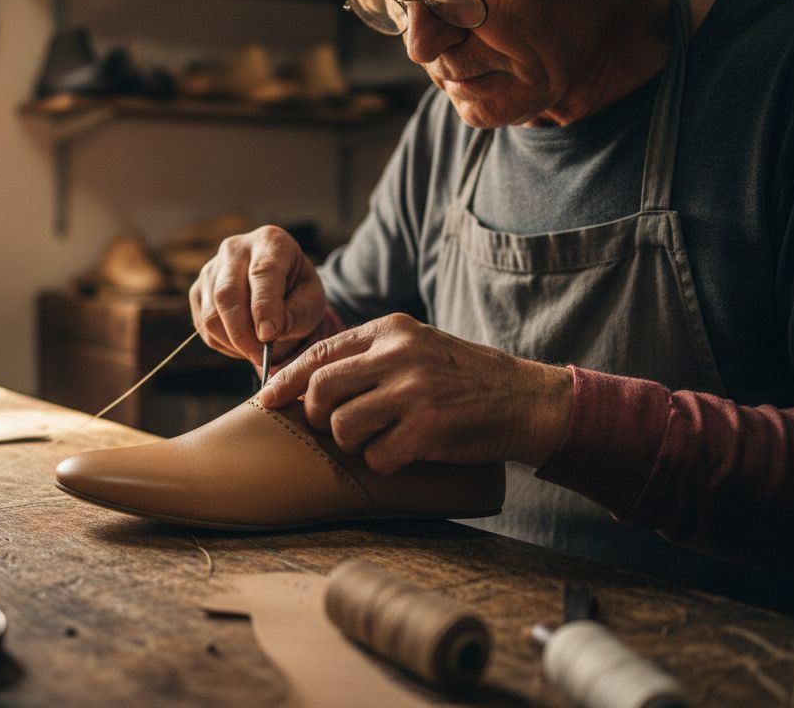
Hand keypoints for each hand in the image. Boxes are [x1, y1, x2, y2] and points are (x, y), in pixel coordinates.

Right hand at [188, 226, 327, 364]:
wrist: (279, 287)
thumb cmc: (299, 292)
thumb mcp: (312, 301)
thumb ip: (296, 314)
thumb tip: (269, 332)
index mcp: (270, 242)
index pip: (262, 272)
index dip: (264, 306)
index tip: (269, 336)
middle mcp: (235, 249)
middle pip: (227, 293)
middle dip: (243, 333)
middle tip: (261, 356)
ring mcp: (211, 269)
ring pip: (211, 314)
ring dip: (233, 342)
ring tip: (256, 351)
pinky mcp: (198, 291)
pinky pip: (203, 326)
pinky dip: (224, 344)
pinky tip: (243, 344)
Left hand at [258, 313, 572, 473]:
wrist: (526, 400)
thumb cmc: (463, 379)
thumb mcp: (415, 347)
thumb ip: (367, 356)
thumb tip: (305, 378)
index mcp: (390, 330)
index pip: (318, 353)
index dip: (285, 380)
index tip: (268, 399)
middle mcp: (398, 354)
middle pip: (320, 390)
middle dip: (316, 416)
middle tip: (332, 426)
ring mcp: (413, 390)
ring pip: (342, 426)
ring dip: (352, 442)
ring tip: (378, 437)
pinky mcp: (428, 428)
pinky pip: (376, 457)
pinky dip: (383, 463)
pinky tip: (404, 453)